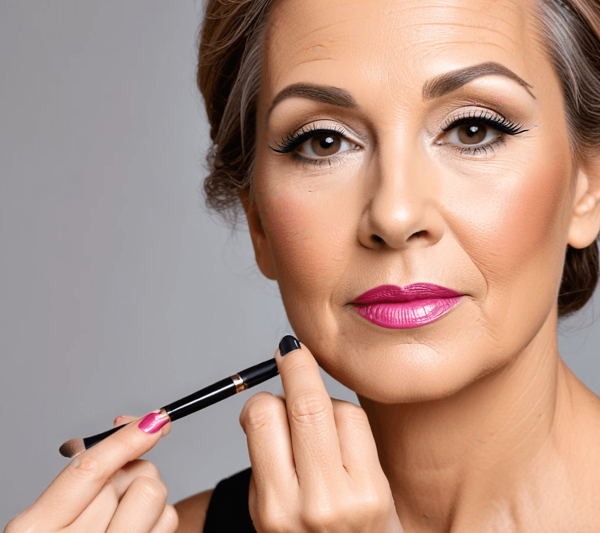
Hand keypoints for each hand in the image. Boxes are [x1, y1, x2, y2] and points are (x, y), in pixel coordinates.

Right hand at [4, 413, 177, 532]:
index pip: (90, 469)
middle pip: (129, 477)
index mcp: (38, 526)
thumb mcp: (56, 509)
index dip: (126, 439)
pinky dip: (158, 518)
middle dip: (130, 472)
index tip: (153, 420)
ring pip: (153, 493)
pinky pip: (168, 519)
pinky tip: (136, 531)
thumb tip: (136, 423)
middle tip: (114, 495)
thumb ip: (90, 467)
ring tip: (124, 514)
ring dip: (146, 494)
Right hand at [239, 337, 403, 532]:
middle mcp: (313, 503)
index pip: (264, 419)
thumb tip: (272, 397)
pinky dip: (344, 416)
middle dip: (296, 366)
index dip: (262, 396)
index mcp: (273, 507)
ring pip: (335, 408)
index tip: (265, 389)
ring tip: (317, 424)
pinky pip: (358, 423)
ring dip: (321, 401)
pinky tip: (339, 434)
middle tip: (291, 351)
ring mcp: (352, 495)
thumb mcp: (269, 512)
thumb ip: (266, 458)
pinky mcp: (378, 488)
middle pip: (306, 404)